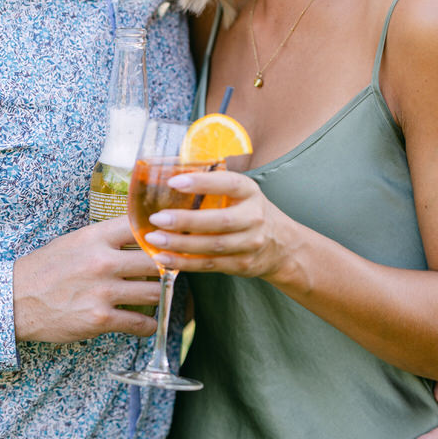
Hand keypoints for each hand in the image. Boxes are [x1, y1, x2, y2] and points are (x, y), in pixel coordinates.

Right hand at [13, 218, 161, 343]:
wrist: (16, 301)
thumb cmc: (46, 269)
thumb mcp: (74, 242)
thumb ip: (106, 238)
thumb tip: (139, 234)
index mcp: (95, 238)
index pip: (140, 225)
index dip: (161, 231)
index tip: (171, 238)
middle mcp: (102, 262)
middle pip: (157, 260)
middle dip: (168, 267)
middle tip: (172, 272)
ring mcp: (102, 292)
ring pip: (155, 292)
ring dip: (161, 296)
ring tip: (160, 297)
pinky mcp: (100, 319)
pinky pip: (140, 323)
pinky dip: (149, 325)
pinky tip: (148, 323)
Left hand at [144, 169, 287, 279]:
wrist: (282, 245)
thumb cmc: (250, 212)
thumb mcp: (242, 193)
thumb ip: (214, 186)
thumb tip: (170, 174)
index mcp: (250, 192)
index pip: (228, 184)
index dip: (202, 182)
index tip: (174, 181)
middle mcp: (253, 217)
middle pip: (220, 221)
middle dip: (185, 221)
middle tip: (158, 218)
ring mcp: (249, 243)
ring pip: (212, 246)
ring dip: (180, 244)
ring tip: (154, 239)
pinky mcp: (241, 264)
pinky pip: (209, 264)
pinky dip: (184, 263)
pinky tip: (164, 258)